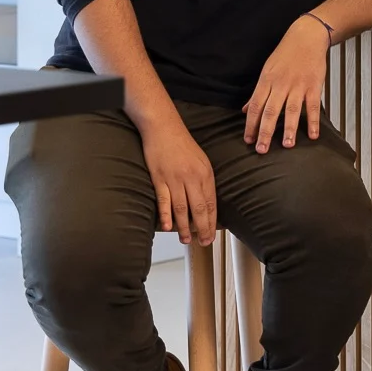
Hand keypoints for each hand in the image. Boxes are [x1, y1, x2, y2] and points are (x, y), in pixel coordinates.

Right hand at [140, 115, 216, 245]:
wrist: (163, 127)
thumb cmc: (182, 144)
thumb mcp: (201, 160)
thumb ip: (204, 181)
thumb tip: (206, 203)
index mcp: (205, 173)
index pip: (211, 203)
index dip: (212, 221)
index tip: (211, 235)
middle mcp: (192, 177)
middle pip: (199, 208)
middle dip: (202, 228)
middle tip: (203, 243)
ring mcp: (175, 178)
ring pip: (182, 208)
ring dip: (184, 227)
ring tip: (186, 240)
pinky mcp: (159, 178)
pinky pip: (164, 200)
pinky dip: (166, 215)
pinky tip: (168, 227)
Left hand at [245, 15, 328, 153]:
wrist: (306, 37)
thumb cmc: (285, 54)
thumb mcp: (267, 70)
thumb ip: (257, 92)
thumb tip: (246, 110)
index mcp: (266, 81)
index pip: (255, 106)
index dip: (251, 124)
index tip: (248, 140)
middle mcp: (281, 84)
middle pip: (270, 111)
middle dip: (265, 132)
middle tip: (261, 150)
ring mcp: (298, 85)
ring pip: (291, 110)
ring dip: (288, 129)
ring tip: (286, 146)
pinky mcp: (314, 85)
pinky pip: (313, 106)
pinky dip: (313, 121)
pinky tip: (312, 135)